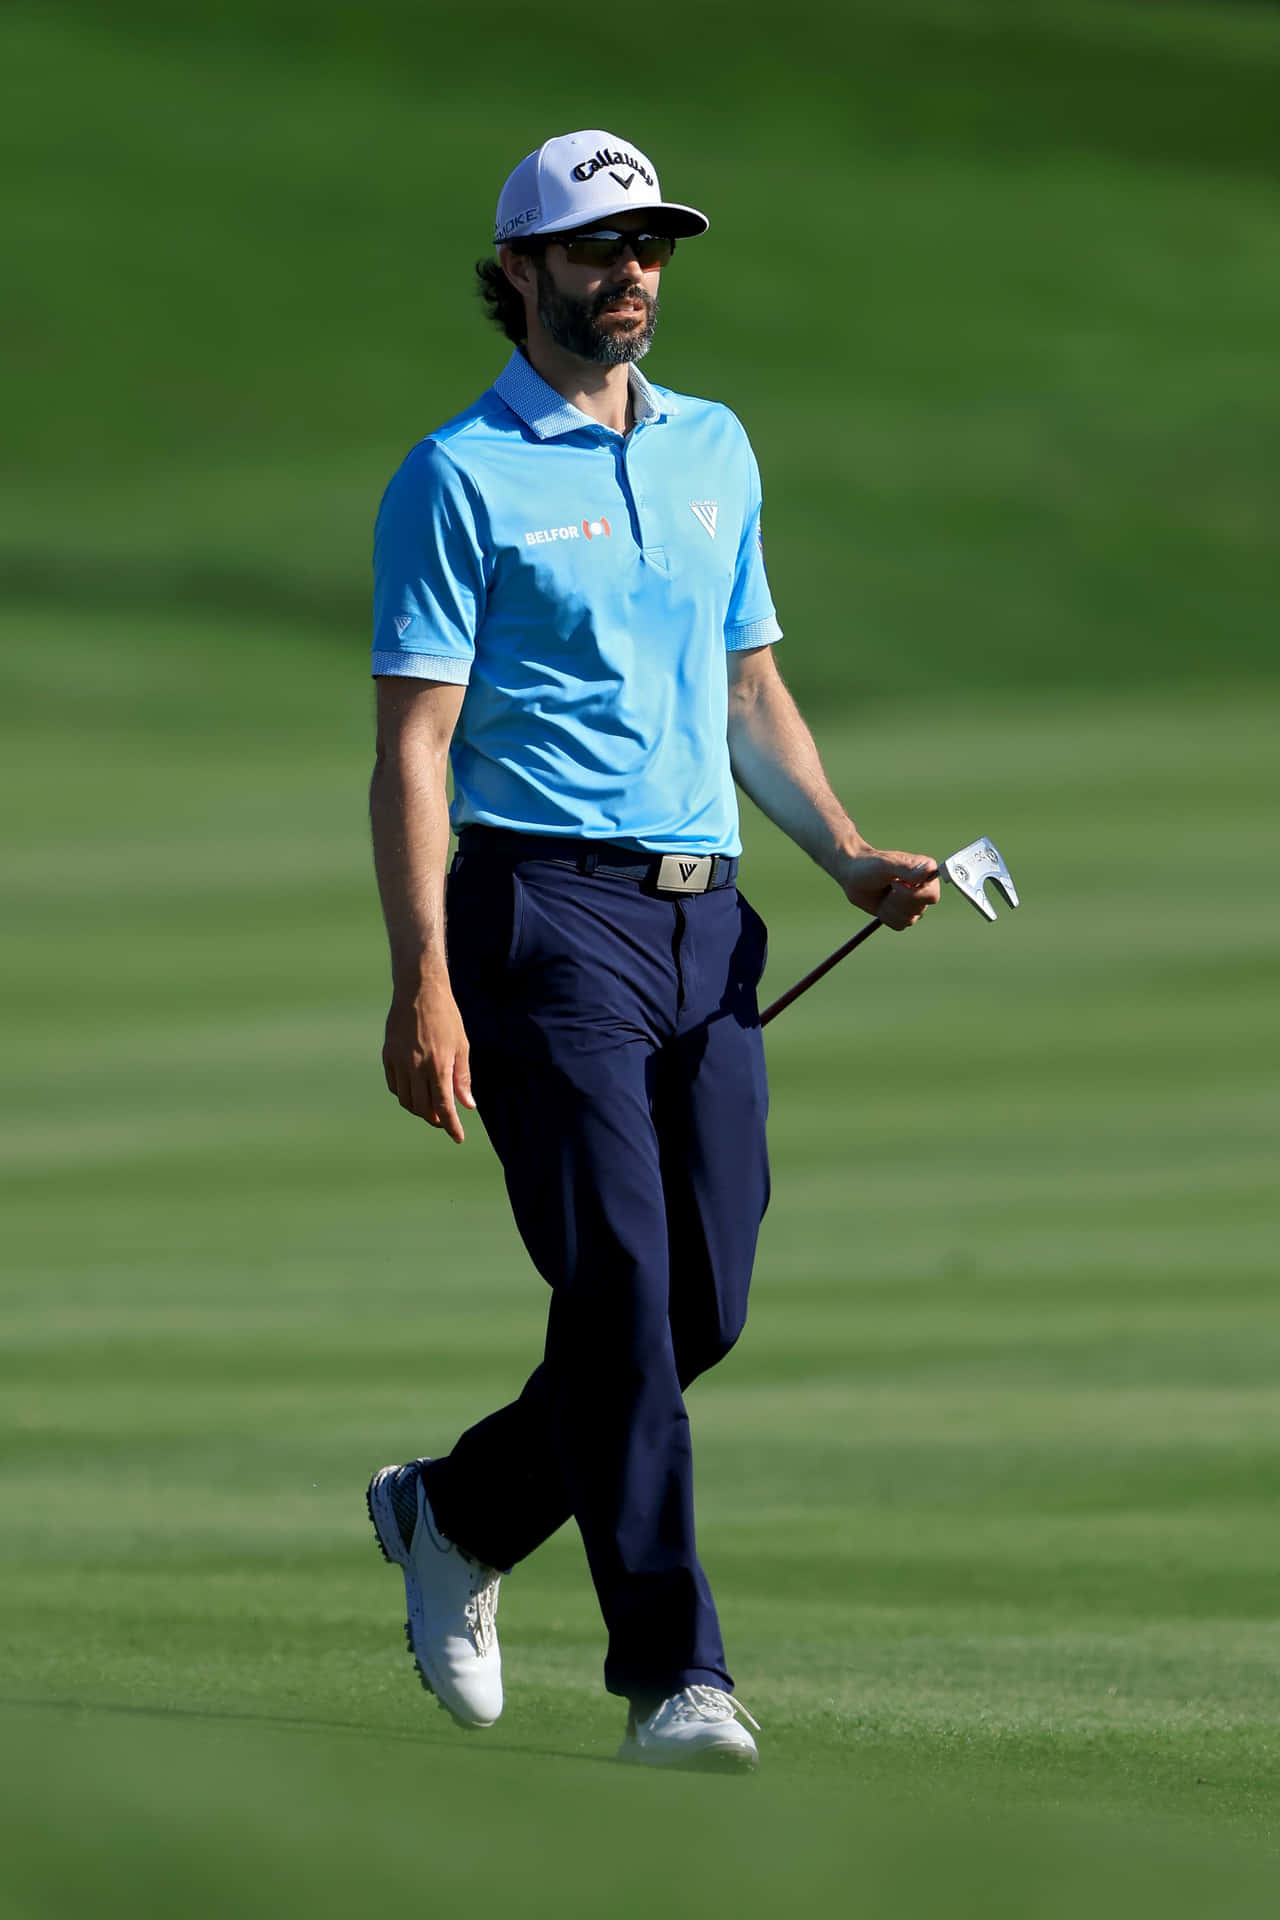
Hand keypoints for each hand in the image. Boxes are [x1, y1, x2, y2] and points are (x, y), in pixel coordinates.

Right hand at [382, 978, 476, 1142]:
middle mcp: (416, 1066)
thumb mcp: (461, 1045)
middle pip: (423, 1108)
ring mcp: (399, 1061)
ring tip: (431, 1108)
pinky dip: (405, 1095)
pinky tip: (415, 1092)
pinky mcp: (388, 1055)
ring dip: (419, 1110)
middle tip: (445, 1120)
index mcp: (437, 1064)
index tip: (458, 1137)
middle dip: (435, 1119)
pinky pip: (395, 1086)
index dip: (451, 1125)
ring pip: (406, 1100)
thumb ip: (462, 1077)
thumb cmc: (445, 1016)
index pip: (443, 1105)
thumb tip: (467, 1105)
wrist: (418, 990)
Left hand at [838, 848, 940, 929]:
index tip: (894, 883)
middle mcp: (924, 887)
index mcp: (926, 872)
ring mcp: (915, 902)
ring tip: (883, 894)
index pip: (931, 895)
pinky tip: (881, 903)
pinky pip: (900, 925)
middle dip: (897, 901)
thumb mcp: (887, 865)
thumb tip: (931, 870)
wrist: (853, 876)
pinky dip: (887, 916)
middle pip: (919, 909)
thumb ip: (908, 869)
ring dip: (890, 909)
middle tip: (887, 887)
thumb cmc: (870, 865)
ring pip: (909, 919)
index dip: (912, 894)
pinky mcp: (904, 913)